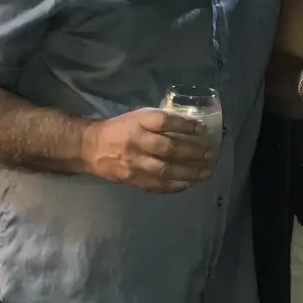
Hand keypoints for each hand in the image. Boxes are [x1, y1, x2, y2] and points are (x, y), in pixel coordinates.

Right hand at [82, 110, 214, 192]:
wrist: (92, 148)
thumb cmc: (121, 128)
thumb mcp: (138, 116)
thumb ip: (160, 121)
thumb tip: (191, 128)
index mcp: (138, 123)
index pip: (164, 121)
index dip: (185, 125)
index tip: (202, 129)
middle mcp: (136, 143)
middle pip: (168, 148)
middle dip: (193, 152)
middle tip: (210, 154)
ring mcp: (134, 164)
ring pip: (165, 171)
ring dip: (189, 173)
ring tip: (205, 172)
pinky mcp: (132, 180)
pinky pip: (157, 185)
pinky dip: (175, 186)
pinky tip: (188, 183)